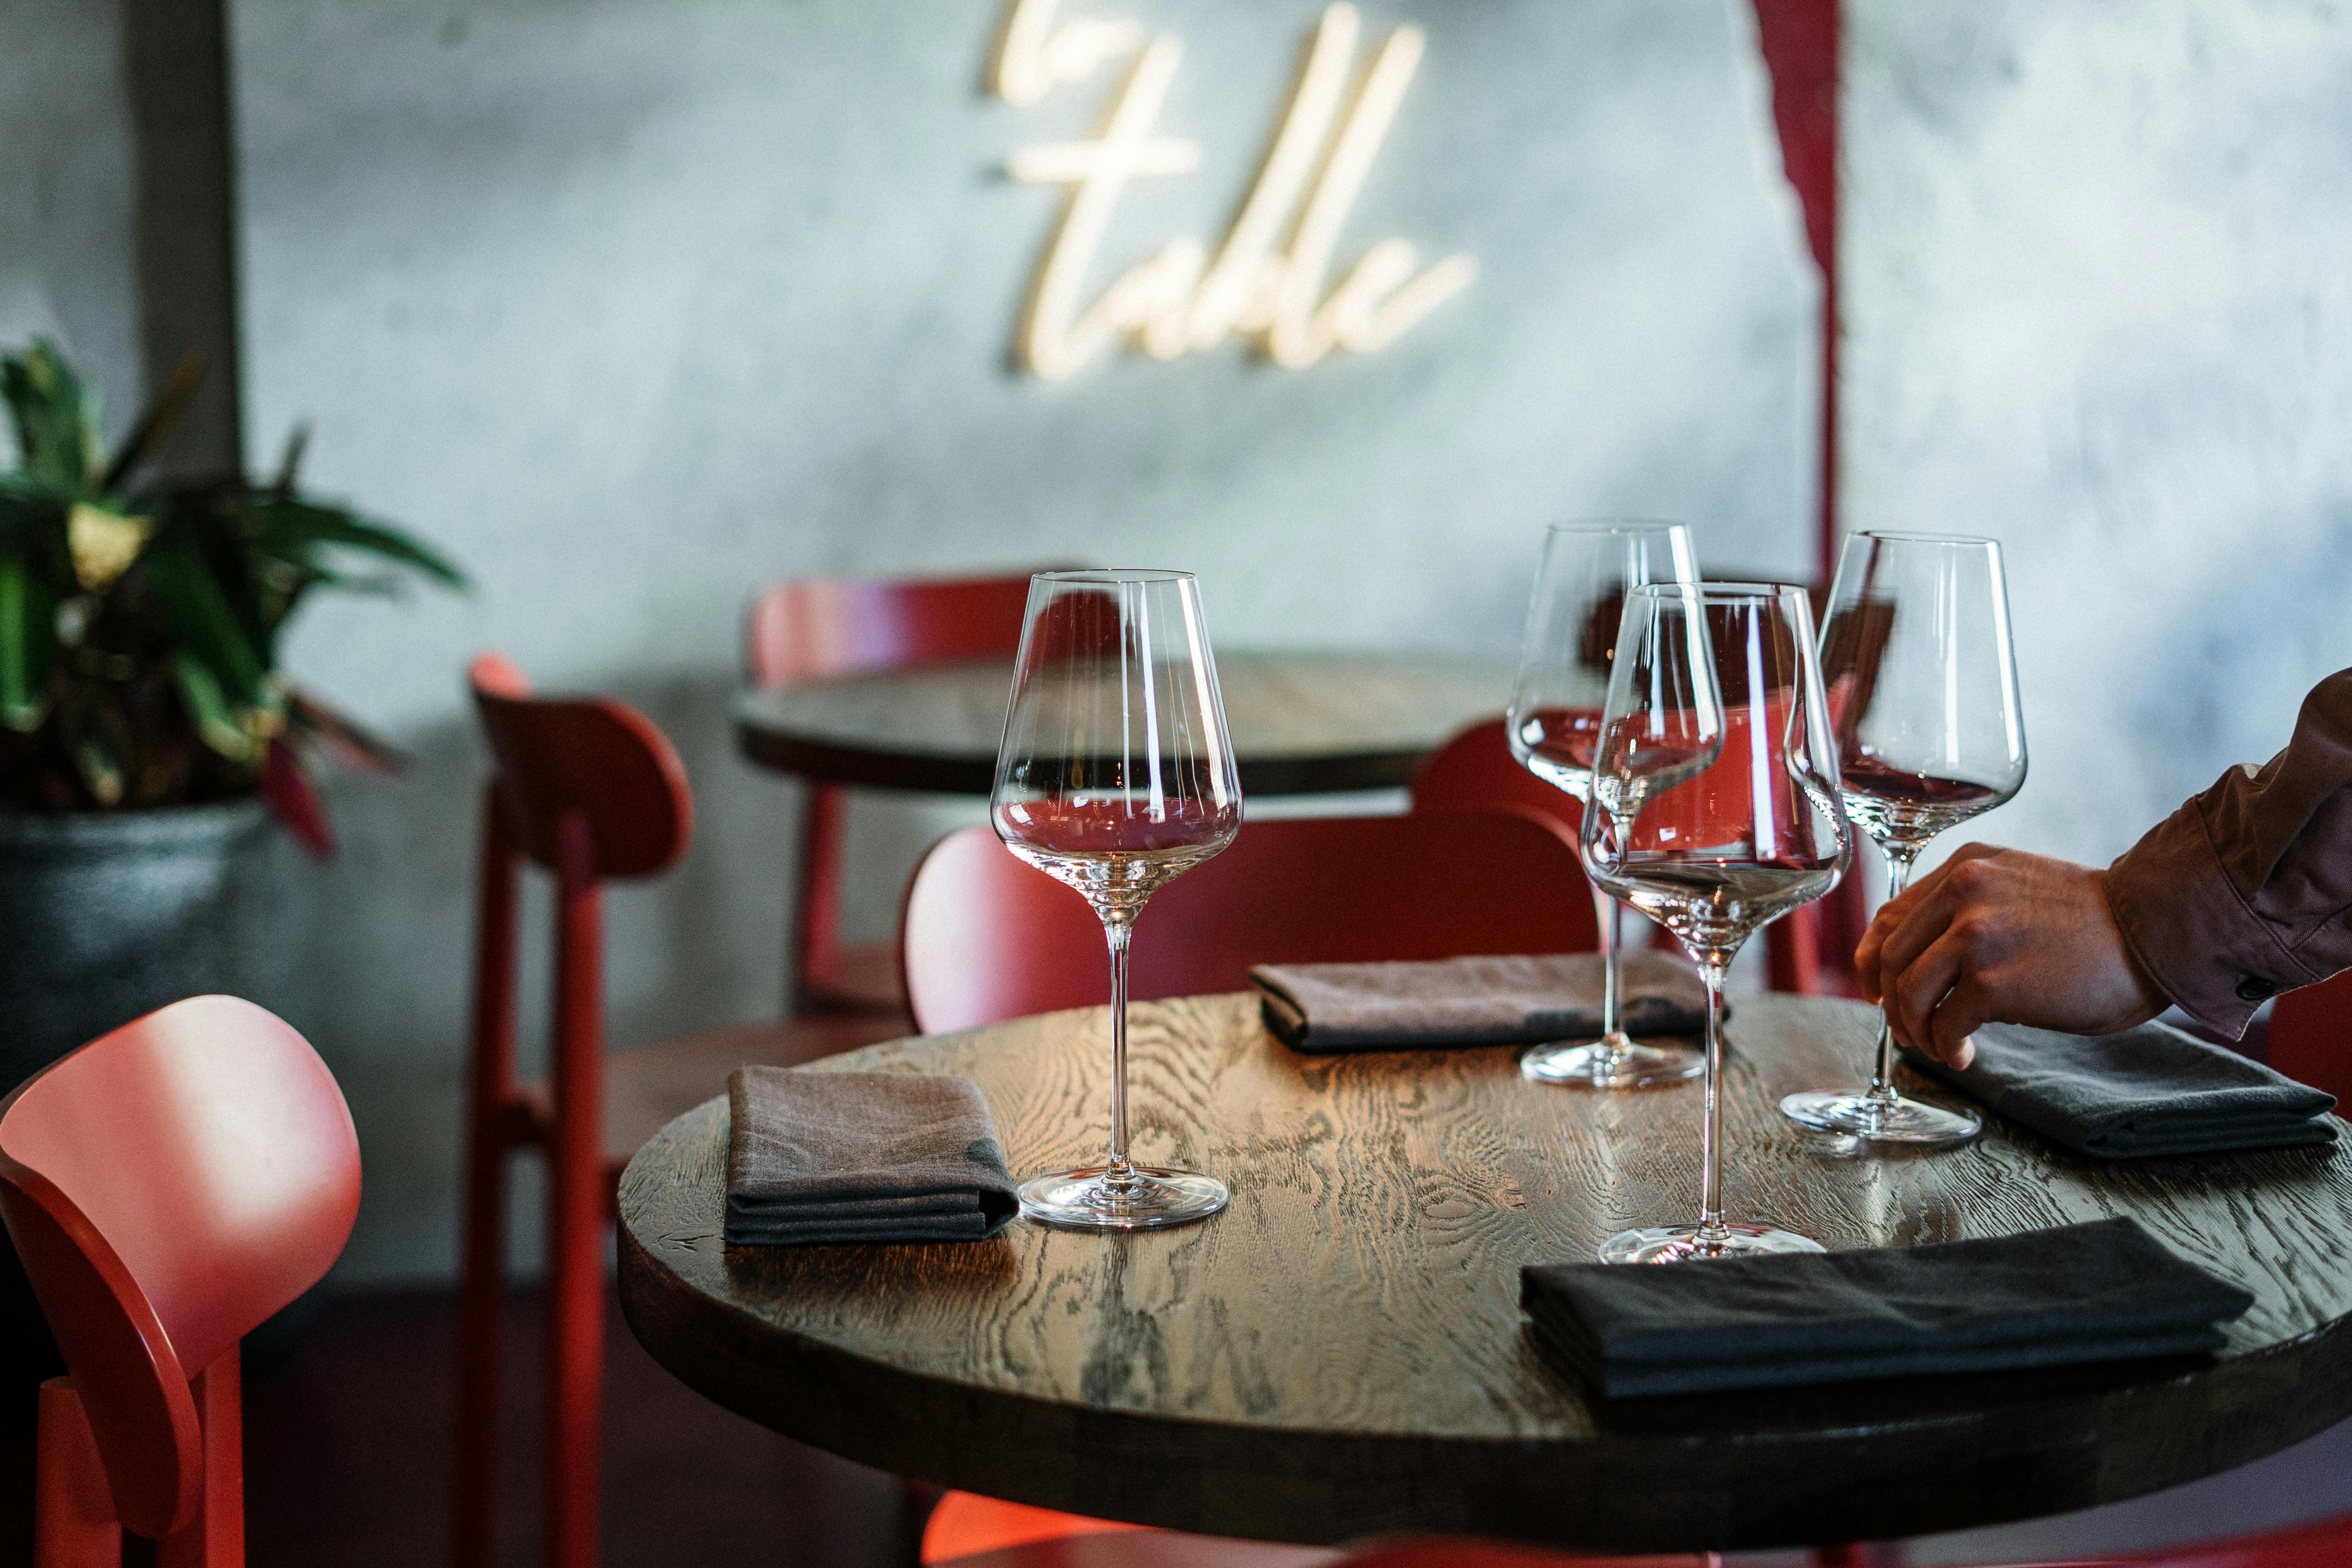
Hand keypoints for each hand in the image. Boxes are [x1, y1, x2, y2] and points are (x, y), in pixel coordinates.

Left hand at [1854, 844, 2165, 1066]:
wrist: (2155, 930)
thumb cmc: (2095, 921)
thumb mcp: (2018, 888)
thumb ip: (1968, 907)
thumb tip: (1923, 957)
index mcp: (1964, 867)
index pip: (1890, 916)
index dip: (1876, 960)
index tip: (1879, 989)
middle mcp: (1960, 891)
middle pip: (1892, 957)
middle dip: (1893, 1003)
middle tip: (1912, 1032)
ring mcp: (1974, 935)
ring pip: (1909, 992)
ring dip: (1916, 1030)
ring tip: (1940, 1047)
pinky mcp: (1993, 981)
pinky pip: (1945, 1024)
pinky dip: (1946, 1047)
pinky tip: (1964, 1055)